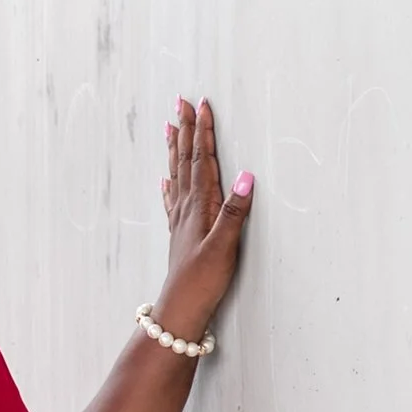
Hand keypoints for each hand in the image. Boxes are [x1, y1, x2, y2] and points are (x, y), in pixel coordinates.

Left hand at [154, 96, 253, 344]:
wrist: (180, 309)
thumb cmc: (203, 281)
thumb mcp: (225, 247)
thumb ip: (234, 212)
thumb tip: (245, 176)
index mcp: (200, 206)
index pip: (202, 160)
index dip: (203, 131)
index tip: (202, 105)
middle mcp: (187, 208)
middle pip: (186, 160)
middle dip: (185, 130)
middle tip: (180, 103)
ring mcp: (181, 220)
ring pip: (177, 174)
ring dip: (176, 149)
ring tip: (169, 127)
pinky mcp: (179, 233)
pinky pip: (173, 199)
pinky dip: (170, 183)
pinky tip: (166, 178)